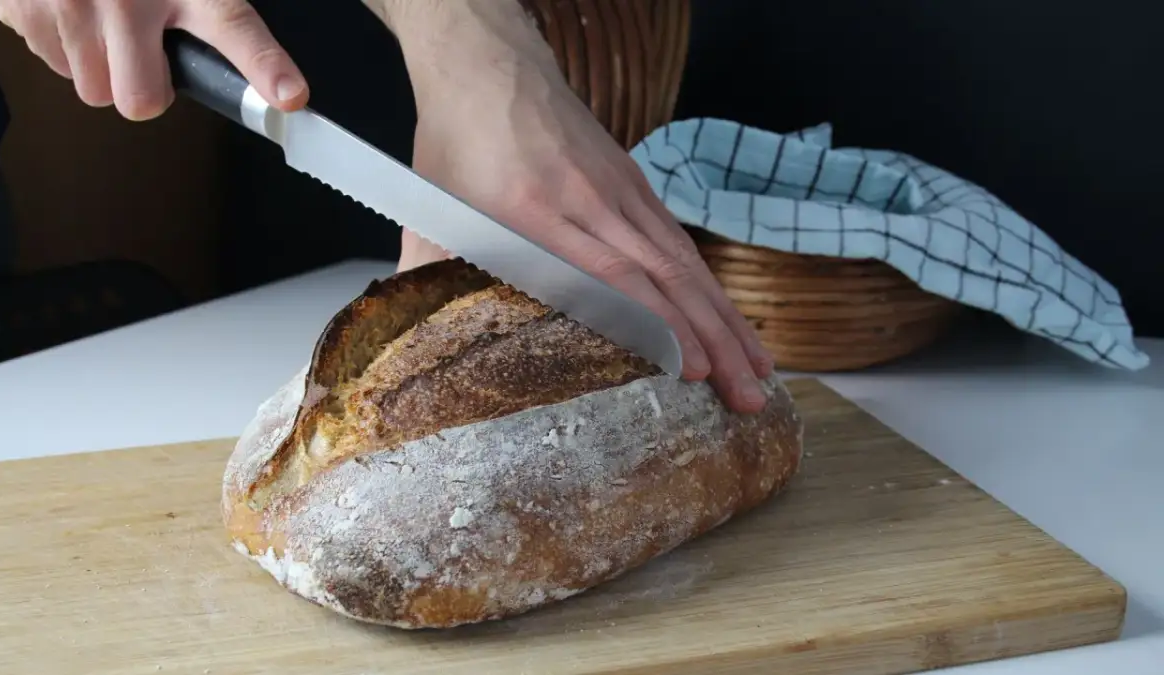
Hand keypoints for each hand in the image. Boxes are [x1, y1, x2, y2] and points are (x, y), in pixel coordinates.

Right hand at [0, 0, 307, 119]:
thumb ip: (210, 5)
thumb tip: (257, 54)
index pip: (233, 28)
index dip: (265, 67)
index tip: (290, 96)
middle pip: (141, 99)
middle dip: (146, 88)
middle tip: (148, 57)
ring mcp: (71, 3)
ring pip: (94, 89)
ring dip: (104, 67)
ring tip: (108, 23)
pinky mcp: (24, 10)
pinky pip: (55, 66)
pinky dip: (68, 48)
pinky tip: (76, 12)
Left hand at [395, 12, 773, 412]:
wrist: (489, 62)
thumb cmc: (459, 137)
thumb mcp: (430, 207)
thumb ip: (428, 274)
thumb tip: (414, 340)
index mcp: (535, 211)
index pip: (614, 275)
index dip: (659, 325)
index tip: (692, 369)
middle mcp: (590, 200)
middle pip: (668, 276)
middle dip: (716, 340)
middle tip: (748, 395)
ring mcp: (620, 189)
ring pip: (687, 261)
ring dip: (727, 319)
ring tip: (758, 370)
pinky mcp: (634, 183)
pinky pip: (681, 242)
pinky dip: (711, 287)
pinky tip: (730, 320)